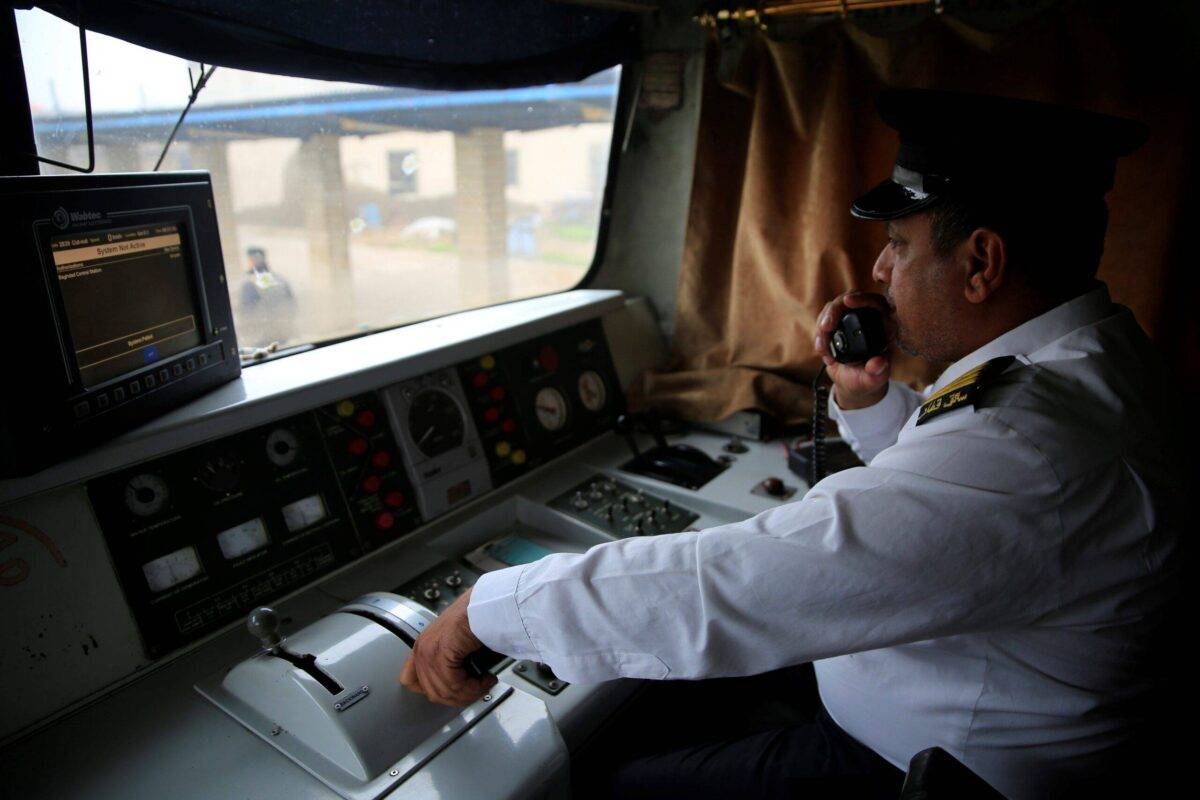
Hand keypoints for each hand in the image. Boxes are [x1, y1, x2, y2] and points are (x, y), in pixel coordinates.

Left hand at [399, 589, 497, 706]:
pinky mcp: (441, 650)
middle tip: (478, 690)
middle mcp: (422, 647)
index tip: (458, 692)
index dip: (437, 692)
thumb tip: (458, 689)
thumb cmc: (480, 619)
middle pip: (432, 692)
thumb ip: (450, 664)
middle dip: (459, 697)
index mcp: (423, 645)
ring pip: (444, 691)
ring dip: (470, 692)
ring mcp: (428, 649)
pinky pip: (453, 683)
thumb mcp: (458, 645)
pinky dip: (474, 687)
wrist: (490, 603)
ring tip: (486, 682)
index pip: (410, 682)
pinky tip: (486, 678)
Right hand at [813, 292, 892, 409]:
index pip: (875, 302)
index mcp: (883, 326)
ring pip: (833, 308)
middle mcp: (866, 318)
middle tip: (825, 328)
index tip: (848, 302)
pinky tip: (823, 351)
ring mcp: (848, 320)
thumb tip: (879, 363)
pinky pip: (823, 320)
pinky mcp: (835, 325)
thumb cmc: (868, 379)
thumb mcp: (874, 379)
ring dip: (822, 324)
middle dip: (833, 311)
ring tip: (823, 348)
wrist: (853, 382)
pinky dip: (819, 334)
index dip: (863, 298)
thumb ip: (877, 372)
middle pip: (848, 300)